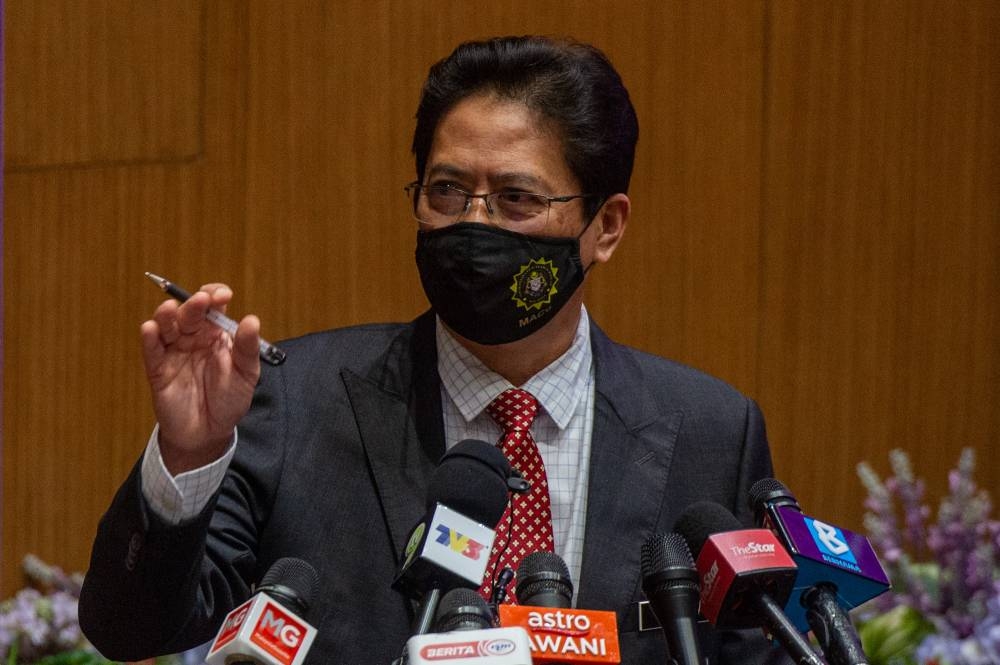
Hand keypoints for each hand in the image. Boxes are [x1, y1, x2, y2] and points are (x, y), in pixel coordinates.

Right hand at [140, 283, 261, 473]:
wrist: (209, 432)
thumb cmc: (229, 400)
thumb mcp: (247, 374)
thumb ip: (248, 348)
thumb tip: (252, 320)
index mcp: (216, 334)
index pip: (213, 306)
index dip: (215, 295)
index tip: (223, 295)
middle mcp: (194, 338)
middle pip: (190, 313)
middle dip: (194, 304)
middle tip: (202, 301)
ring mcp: (174, 351)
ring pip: (167, 325)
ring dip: (167, 315)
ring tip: (171, 309)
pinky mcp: (158, 368)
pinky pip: (151, 349)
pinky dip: (149, 337)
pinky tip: (151, 329)